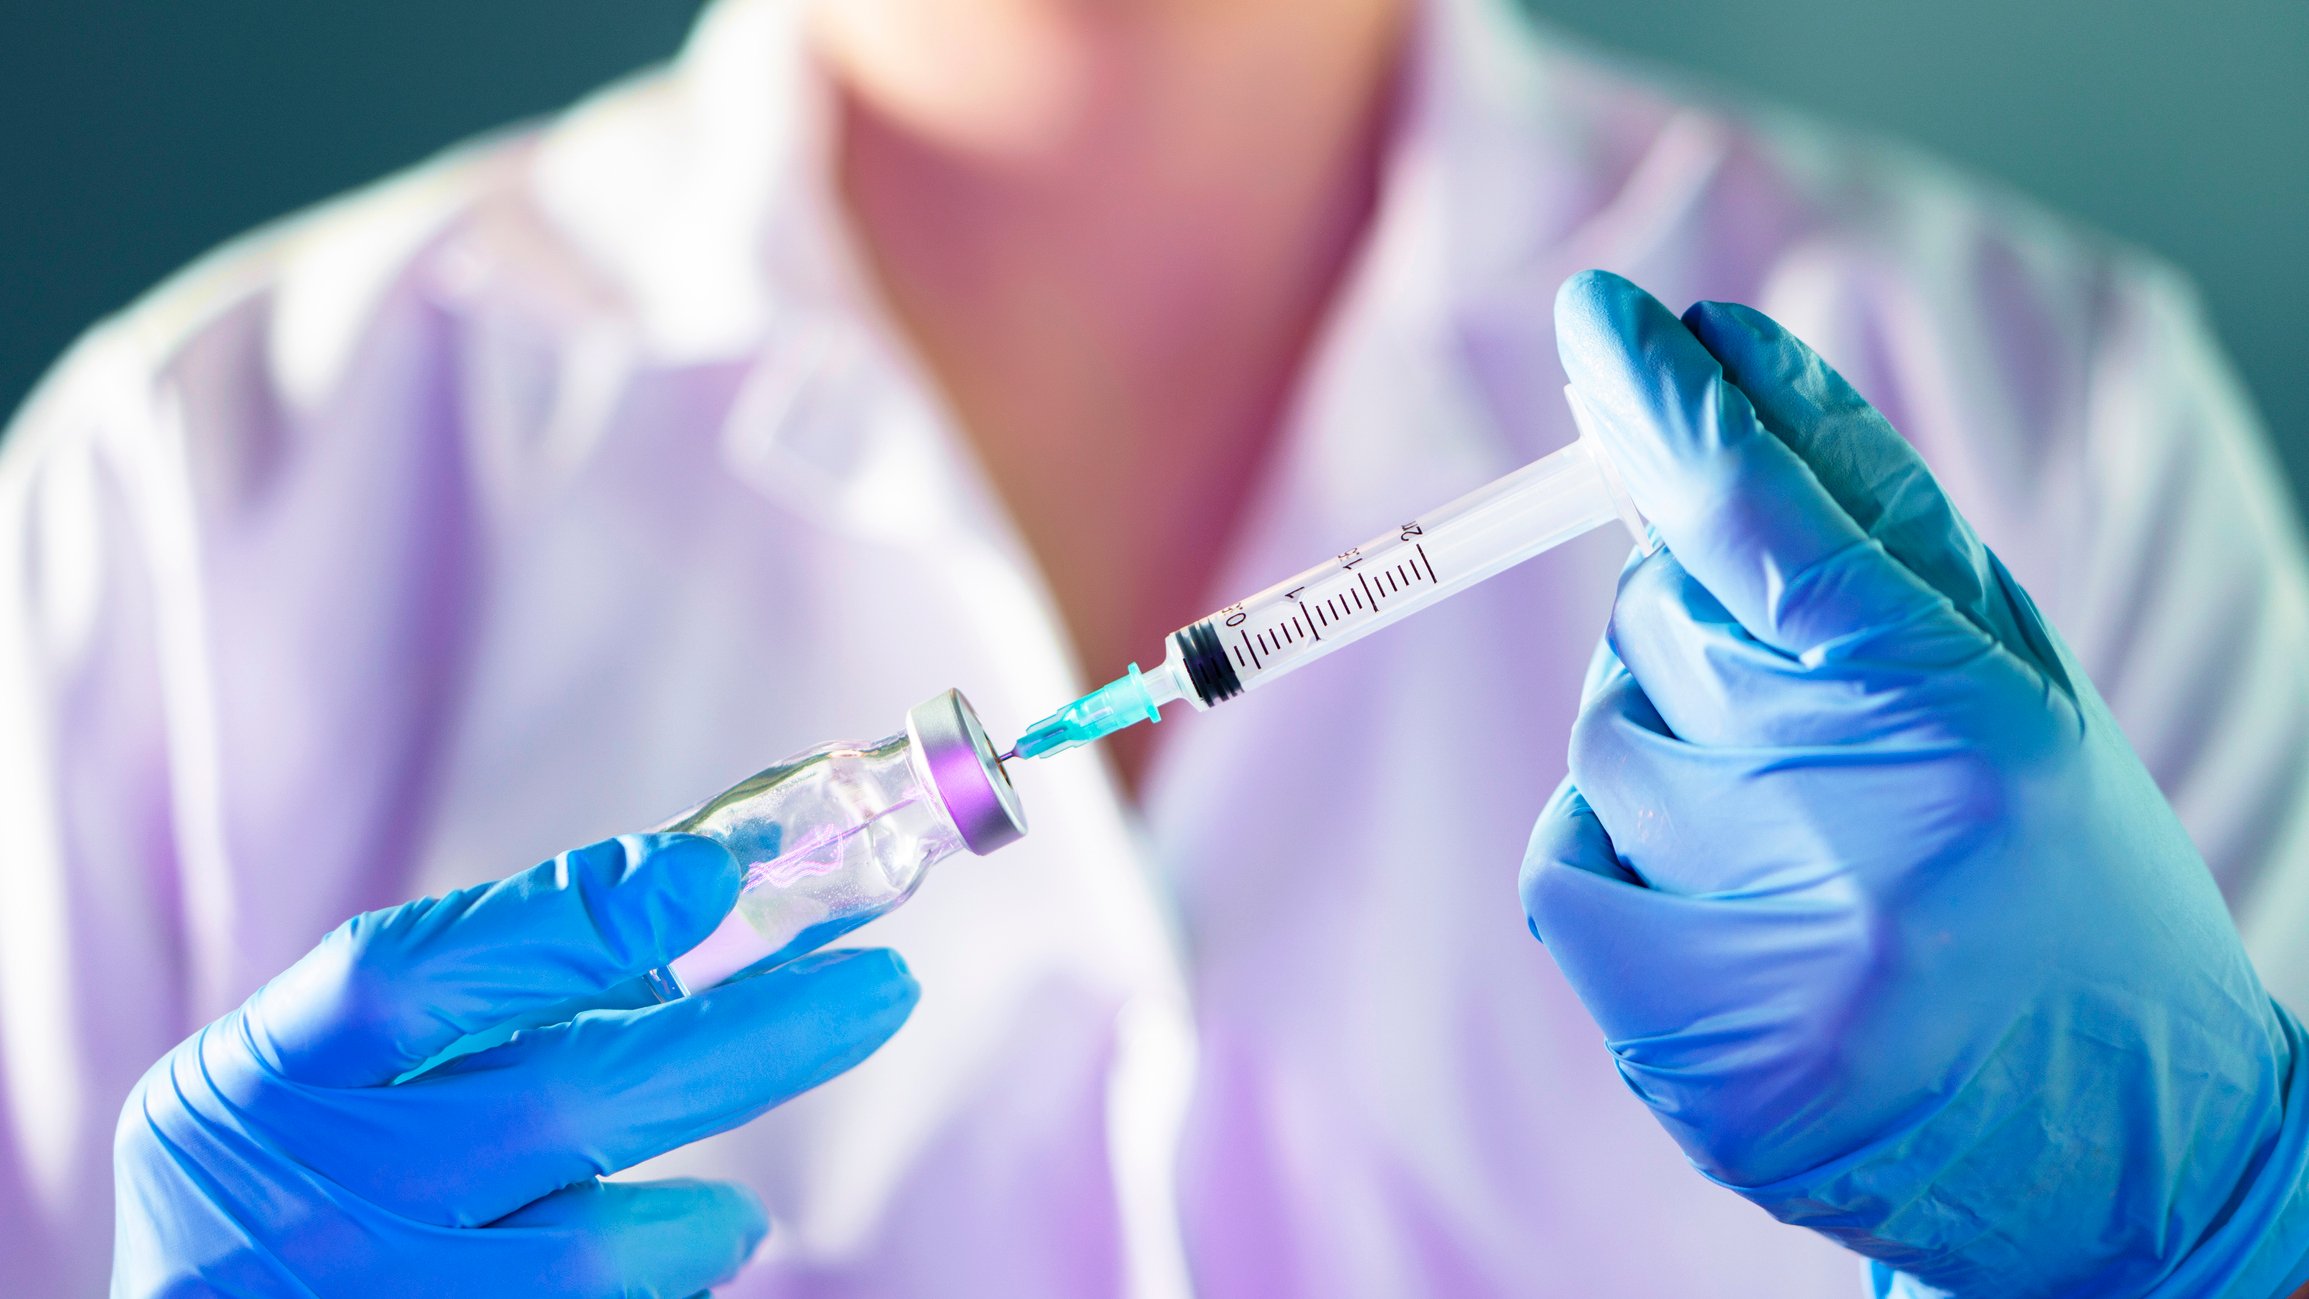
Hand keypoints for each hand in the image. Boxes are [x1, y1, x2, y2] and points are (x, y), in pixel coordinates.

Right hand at [112, 833, 917, 1296]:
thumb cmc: (281, 1170)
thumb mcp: (314, 1057)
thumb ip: (476, 986)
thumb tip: (693, 902)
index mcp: (280, 1071)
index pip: (420, 973)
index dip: (571, 918)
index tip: (711, 872)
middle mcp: (324, 1187)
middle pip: (563, 1100)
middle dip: (747, 1037)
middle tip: (881, 988)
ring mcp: (380, 1292)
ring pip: (594, 1252)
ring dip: (701, 1218)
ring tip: (740, 1210)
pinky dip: (663, 1278)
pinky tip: (689, 1252)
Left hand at [1523, 271, 2308, 1295]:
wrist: (2116, 1158)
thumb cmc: (2067, 885)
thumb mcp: (2019, 686)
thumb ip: (1876, 533)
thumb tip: (1715, 371)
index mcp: (1981, 729)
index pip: (1782, 534)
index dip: (1680, 418)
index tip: (1604, 321)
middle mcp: (1876, 843)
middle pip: (1664, 627)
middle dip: (1700, 629)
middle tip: (1798, 704)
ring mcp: (1776, 962)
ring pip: (1609, 735)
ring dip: (1670, 746)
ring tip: (1798, 833)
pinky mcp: (1692, 1052)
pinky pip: (1564, 860)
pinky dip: (1616, 851)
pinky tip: (1731, 900)